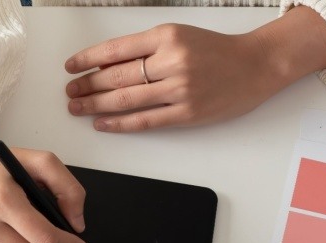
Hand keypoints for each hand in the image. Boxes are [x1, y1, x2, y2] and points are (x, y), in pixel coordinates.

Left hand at [64, 9, 325, 132]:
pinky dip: (120, 123)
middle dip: (87, 85)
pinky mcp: (187, 113)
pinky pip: (145, 121)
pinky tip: (103, 123)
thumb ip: (146, 47)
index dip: (88, 59)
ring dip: (96, 105)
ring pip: (126, 99)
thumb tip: (106, 63)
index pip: (116, 49)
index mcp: (167, 36)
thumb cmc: (215, 50)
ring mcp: (179, 89)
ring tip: (78, 108)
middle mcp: (172, 61)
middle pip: (116, 76)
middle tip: (70, 91)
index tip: (71, 67)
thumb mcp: (178, 35)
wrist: (255, 65)